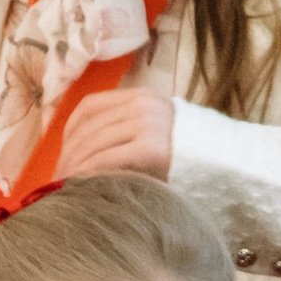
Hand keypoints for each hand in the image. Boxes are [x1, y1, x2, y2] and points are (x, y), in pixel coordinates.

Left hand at [60, 84, 175, 179]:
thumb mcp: (155, 128)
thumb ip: (127, 128)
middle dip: (68, 152)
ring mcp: (145, 125)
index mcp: (139, 96)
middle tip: (59, 175)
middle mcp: (140, 105)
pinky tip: (80, 183)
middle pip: (89, 126)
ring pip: (93, 141)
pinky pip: (106, 158)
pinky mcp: (149, 148)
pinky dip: (87, 170)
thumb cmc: (184, 152)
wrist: (220, 162)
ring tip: (66, 183)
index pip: (91, 104)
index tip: (63, 150)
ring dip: (74, 163)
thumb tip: (87, 147)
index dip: (70, 127)